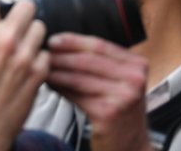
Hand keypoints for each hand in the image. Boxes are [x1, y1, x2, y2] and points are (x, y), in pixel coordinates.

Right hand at [0, 0, 48, 150]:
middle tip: (10, 24)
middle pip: (27, 5)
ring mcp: (24, 58)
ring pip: (40, 27)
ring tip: (18, 48)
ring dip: (30, 34)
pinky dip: (38, 57)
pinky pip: (46, 53)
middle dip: (19, 12)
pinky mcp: (39, 75)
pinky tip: (24, 67)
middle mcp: (4, 42)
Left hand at [46, 33, 148, 150]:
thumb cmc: (122, 114)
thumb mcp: (122, 83)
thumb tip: (67, 48)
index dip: (74, 41)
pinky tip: (51, 85)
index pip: (101, 45)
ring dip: (57, 71)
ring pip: (80, 77)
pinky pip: (76, 95)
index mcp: (138, 65)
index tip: (54, 39)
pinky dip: (60, 88)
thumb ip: (104, 65)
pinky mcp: (108, 112)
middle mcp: (134, 78)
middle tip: (43, 53)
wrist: (131, 145)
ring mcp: (123, 96)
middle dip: (62, 55)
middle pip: (89, 59)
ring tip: (42, 68)